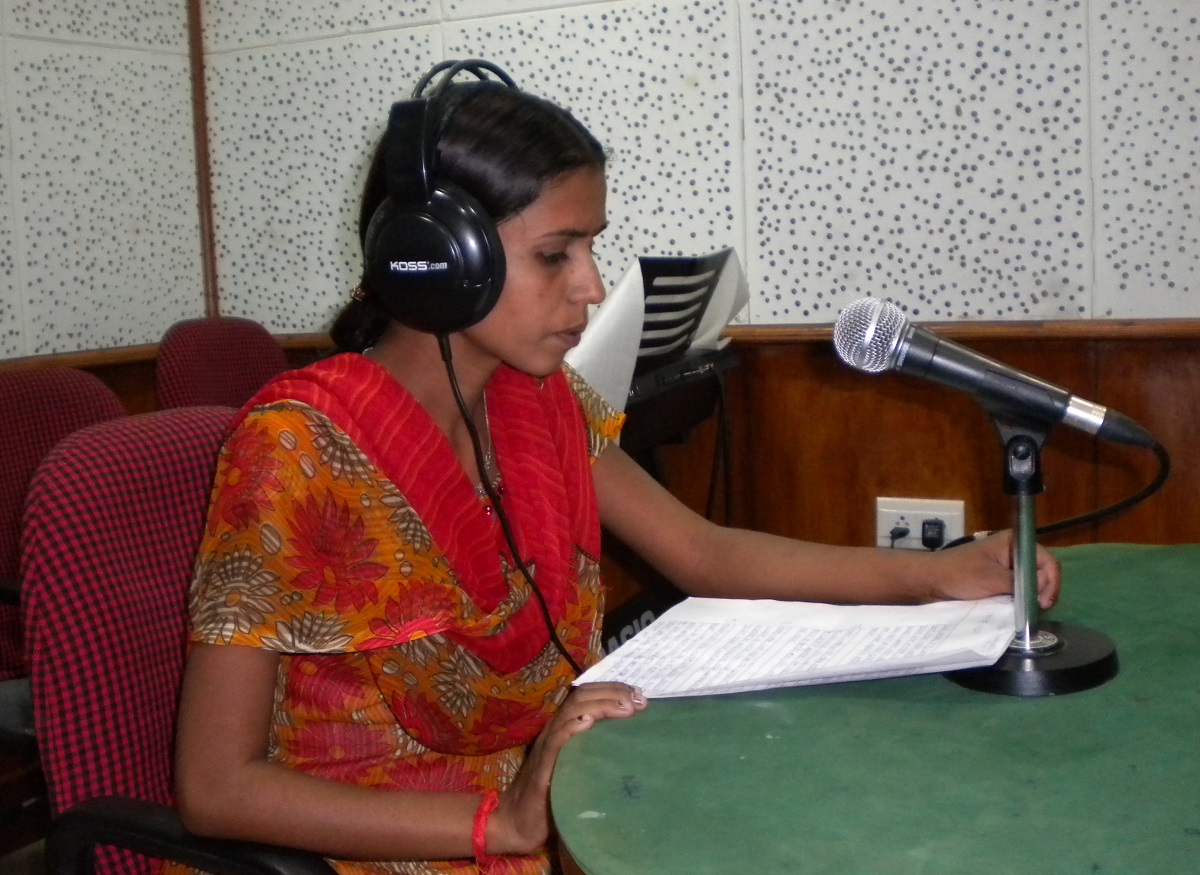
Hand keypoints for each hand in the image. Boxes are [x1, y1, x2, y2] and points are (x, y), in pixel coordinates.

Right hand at [487, 682, 647, 855]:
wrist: (520, 821)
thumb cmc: (554, 795)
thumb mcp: (580, 765)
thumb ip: (597, 749)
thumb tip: (632, 740)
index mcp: (565, 726)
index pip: (588, 695)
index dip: (614, 689)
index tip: (640, 695)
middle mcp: (556, 729)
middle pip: (583, 696)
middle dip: (614, 693)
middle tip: (640, 700)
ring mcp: (548, 745)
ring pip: (571, 712)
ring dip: (601, 705)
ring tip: (625, 708)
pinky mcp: (542, 766)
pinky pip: (556, 740)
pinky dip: (572, 727)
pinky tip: (589, 722)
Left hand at [931, 530, 1060, 608]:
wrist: (931, 581)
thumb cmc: (958, 574)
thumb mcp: (991, 579)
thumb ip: (1019, 583)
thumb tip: (1043, 589)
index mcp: (1014, 543)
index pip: (1047, 561)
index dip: (1050, 582)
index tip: (1043, 602)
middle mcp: (1014, 552)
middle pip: (1043, 572)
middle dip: (1043, 591)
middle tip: (1038, 609)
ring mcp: (1007, 567)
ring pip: (1032, 583)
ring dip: (1032, 597)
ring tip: (1029, 611)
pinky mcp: (1000, 580)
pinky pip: (1019, 589)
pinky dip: (1021, 600)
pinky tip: (1019, 610)